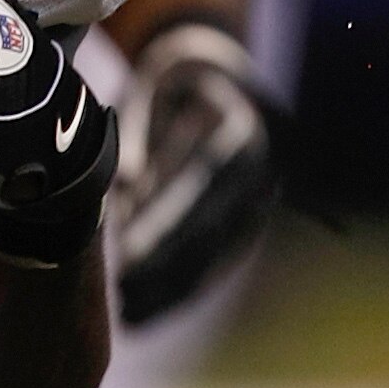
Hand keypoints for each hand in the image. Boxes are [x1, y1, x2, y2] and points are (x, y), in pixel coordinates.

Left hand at [112, 18, 280, 327]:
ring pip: (219, 254)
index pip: (199, 191)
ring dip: (176, 289)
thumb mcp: (155, 82)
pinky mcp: (251, 217)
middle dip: (168, 272)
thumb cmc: (178, 75)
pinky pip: (220, 258)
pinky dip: (187, 285)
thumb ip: (137, 128)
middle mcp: (263, 169)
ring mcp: (262, 197)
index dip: (165, 229)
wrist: (222, 68)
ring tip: (133, 319)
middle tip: (124, 305)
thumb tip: (127, 182)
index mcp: (242, 131)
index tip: (126, 260)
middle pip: (212, 231)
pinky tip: (153, 309)